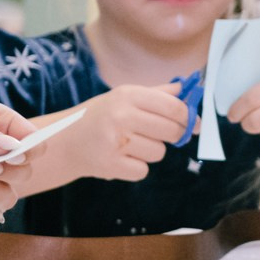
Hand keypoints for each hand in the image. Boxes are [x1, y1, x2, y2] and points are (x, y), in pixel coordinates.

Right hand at [44, 85, 191, 184]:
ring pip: (159, 153)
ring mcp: (115, 141)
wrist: (65, 141)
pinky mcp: (111, 164)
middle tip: (160, 135)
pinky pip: (143, 170)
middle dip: (174, 136)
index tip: (194, 124)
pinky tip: (121, 157)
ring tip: (130, 145)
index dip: (189, 118)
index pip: (174, 107)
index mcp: (128, 95)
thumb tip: (188, 89)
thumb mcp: (124, 97)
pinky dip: (136, 167)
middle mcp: (121, 116)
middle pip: (172, 131)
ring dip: (150, 152)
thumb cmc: (101, 117)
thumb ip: (158, 94)